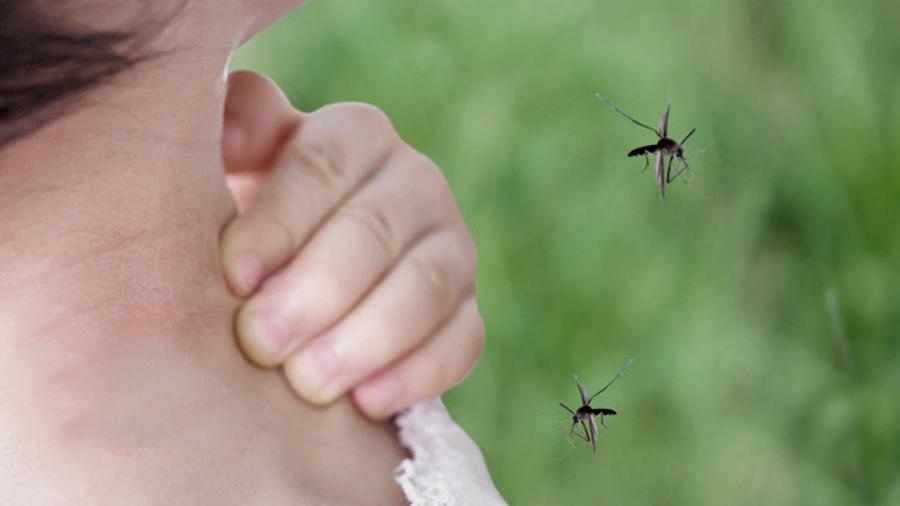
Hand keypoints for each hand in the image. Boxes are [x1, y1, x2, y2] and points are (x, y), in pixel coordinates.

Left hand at [219, 71, 483, 418]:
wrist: (302, 284)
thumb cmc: (258, 226)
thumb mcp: (234, 170)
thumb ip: (235, 136)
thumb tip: (234, 119)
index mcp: (354, 137)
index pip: (323, 164)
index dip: (279, 221)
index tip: (232, 277)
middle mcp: (414, 184)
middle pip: (376, 228)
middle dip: (318, 290)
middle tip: (261, 342)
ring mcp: (450, 248)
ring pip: (427, 285)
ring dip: (367, 337)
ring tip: (309, 385)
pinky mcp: (466, 311)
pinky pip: (462, 340)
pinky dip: (418, 373)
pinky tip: (367, 403)